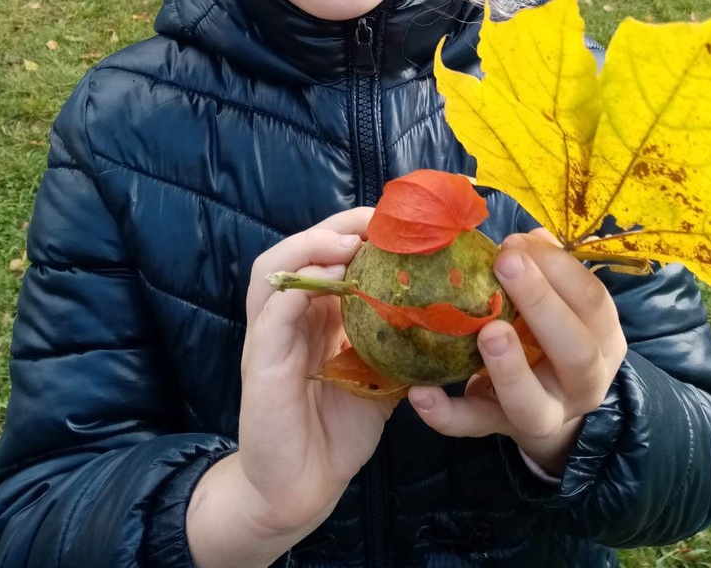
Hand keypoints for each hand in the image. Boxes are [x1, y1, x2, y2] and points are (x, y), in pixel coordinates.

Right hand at [187, 208, 395, 567]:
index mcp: (315, 314)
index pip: (327, 253)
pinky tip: (325, 280)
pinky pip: (272, 311)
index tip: (397, 224)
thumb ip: (401, 343)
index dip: (356, 230)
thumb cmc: (337, 431)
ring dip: (311, 247)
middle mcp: (289, 316)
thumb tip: (450, 318)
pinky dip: (296, 287)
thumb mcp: (382, 377)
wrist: (299, 489)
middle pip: (299, 248)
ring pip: (274, 269)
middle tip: (376, 221)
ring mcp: (271, 335)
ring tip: (349, 243)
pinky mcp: (260, 361)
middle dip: (335, 225)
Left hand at [407, 229, 627, 477]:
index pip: (593, 302)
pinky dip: (446, 414)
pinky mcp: (498, 428)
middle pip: (576, 352)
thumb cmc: (552, 338)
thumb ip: (549, 272)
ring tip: (487, 332)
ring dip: (508, 368)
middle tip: (506, 264)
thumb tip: (530, 238)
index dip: (558, 267)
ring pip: (531, 404)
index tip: (518, 242)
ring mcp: (544, 414)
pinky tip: (421, 392)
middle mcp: (583, 384)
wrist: (550, 409)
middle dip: (542, 304)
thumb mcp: (563, 305)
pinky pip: (473, 426)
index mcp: (603, 341)